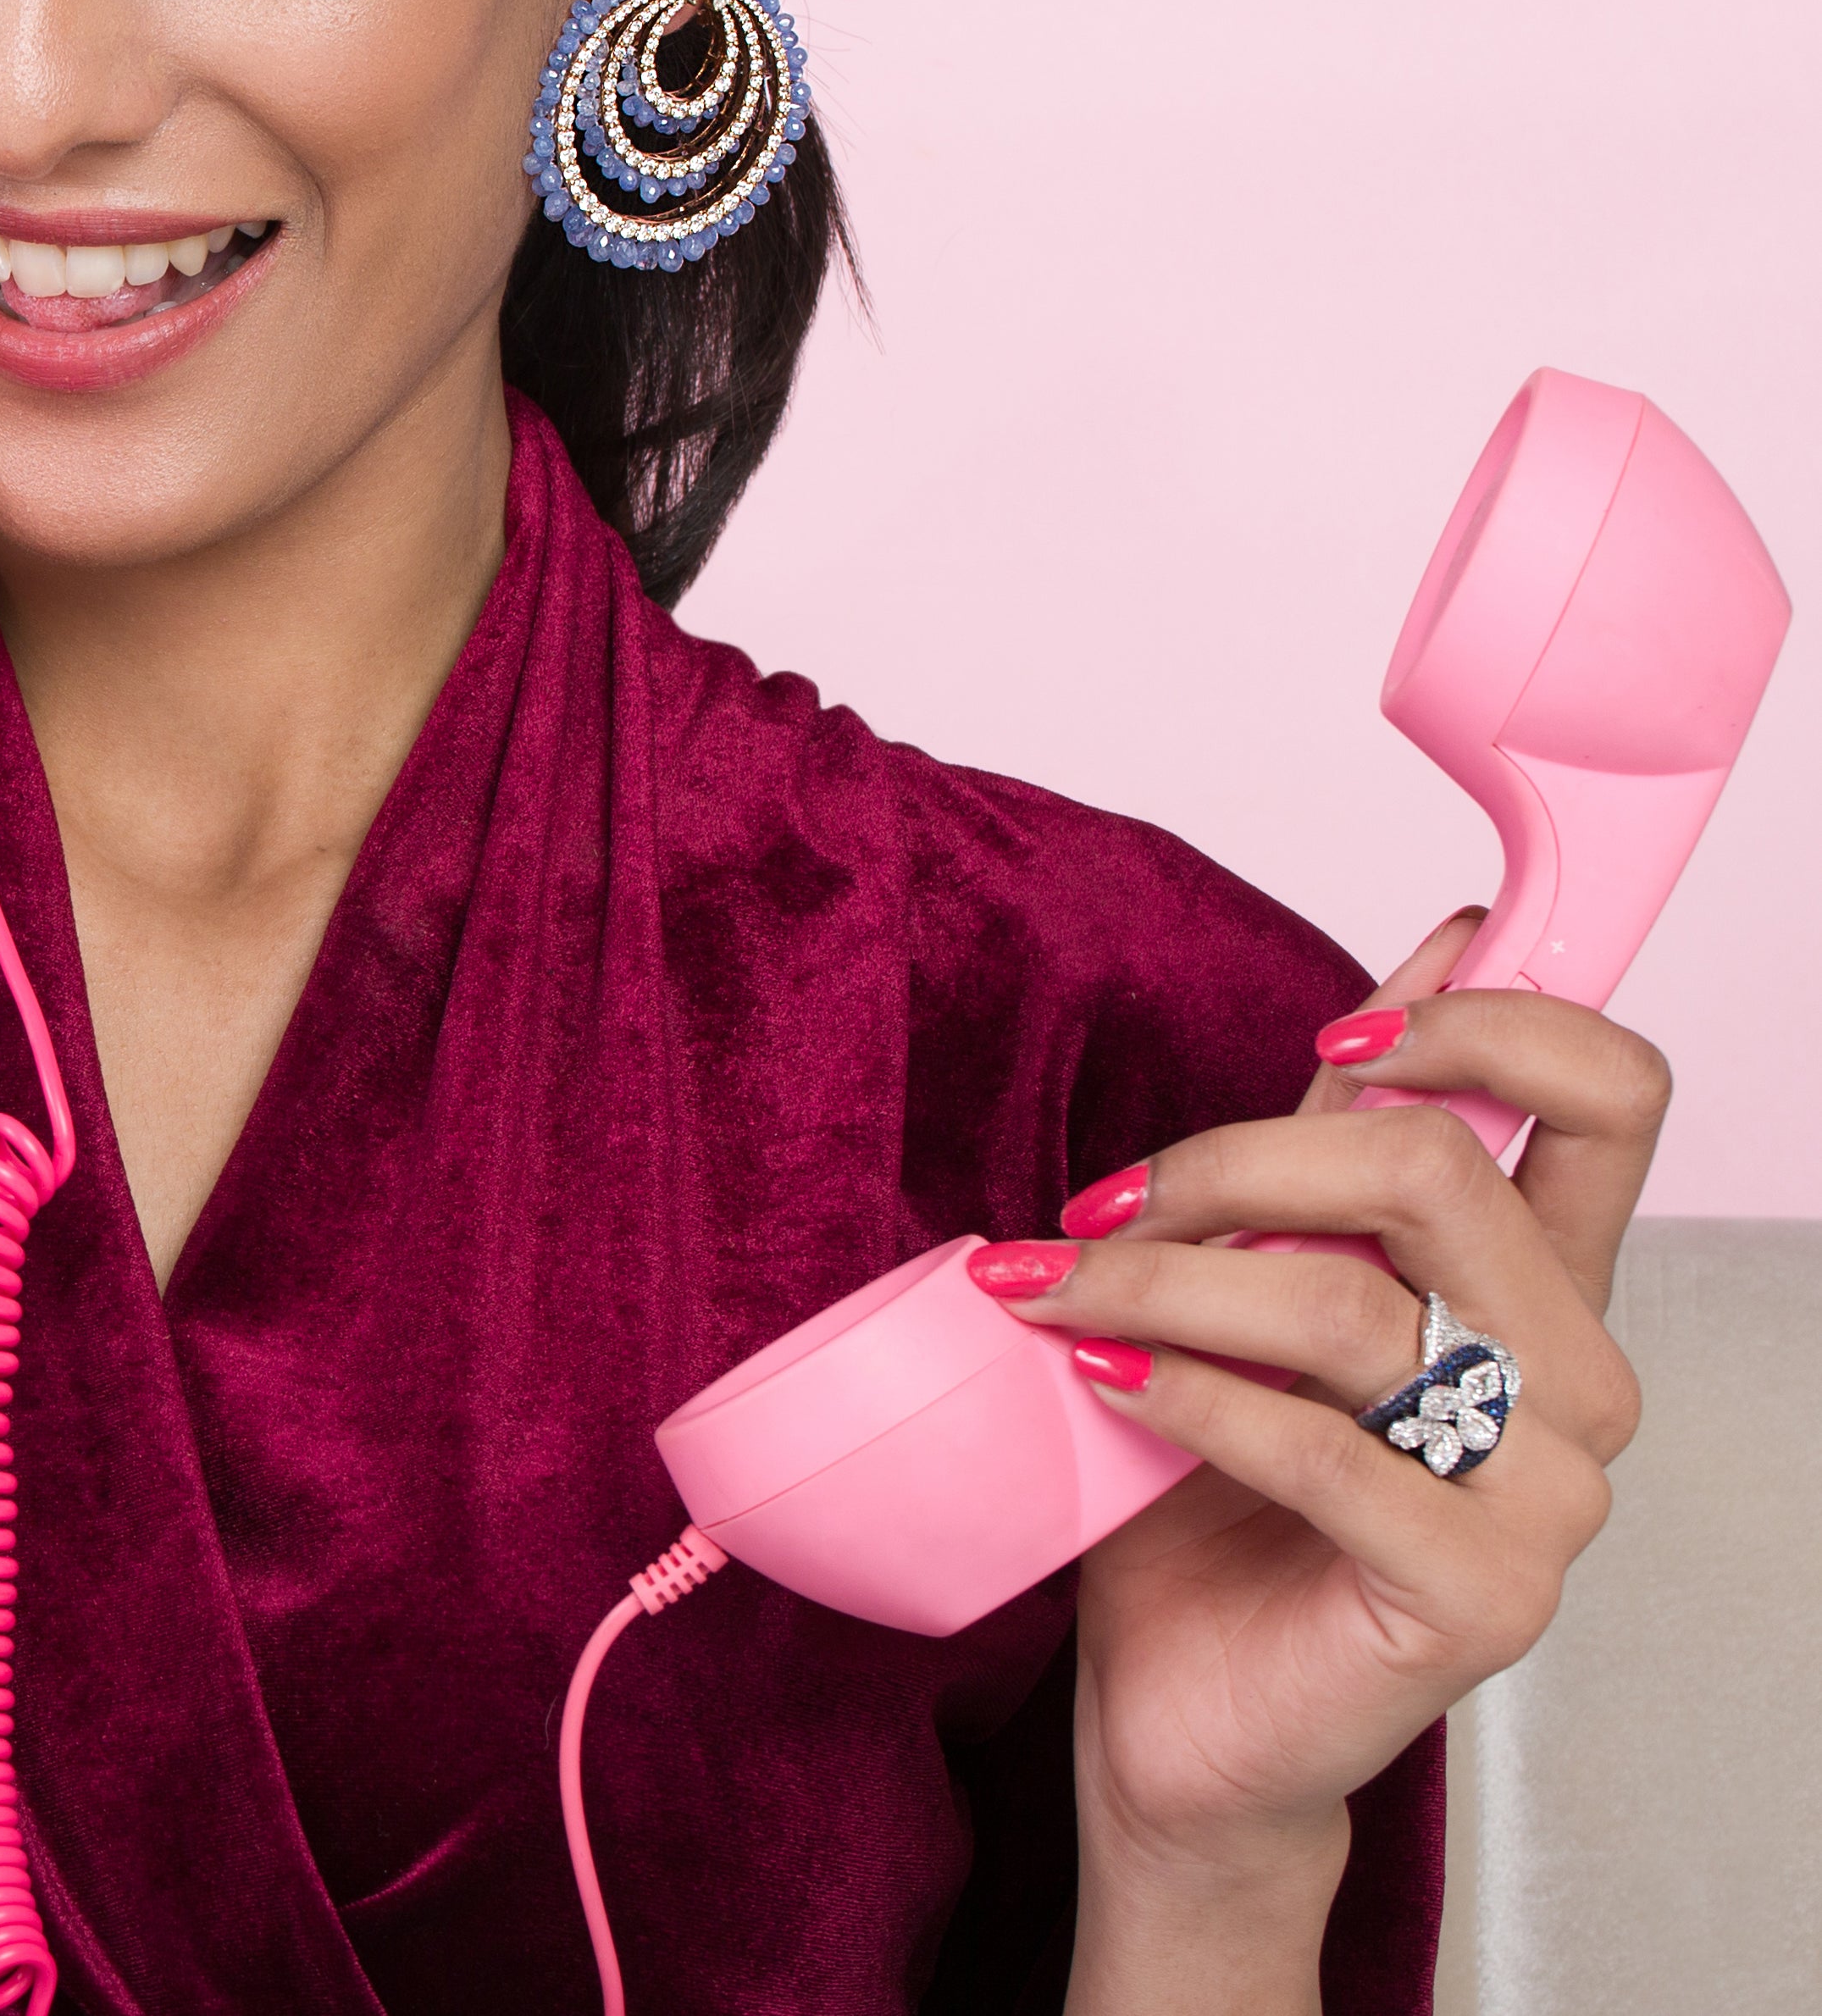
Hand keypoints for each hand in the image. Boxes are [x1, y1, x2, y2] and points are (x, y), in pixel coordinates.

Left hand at [963, 909, 1662, 2005]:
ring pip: (1349, 1306)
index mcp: (1546, 1286)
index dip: (1486, 1026)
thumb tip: (1425, 953)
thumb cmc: (1215, 1494)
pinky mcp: (1480, 1595)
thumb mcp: (1265, 1282)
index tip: (1331, 1049)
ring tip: (1046, 1292)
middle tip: (1100, 1203)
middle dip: (1232, 1165)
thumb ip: (1337, 1146)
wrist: (1181, 1704)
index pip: (1611, 1096)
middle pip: (1439, 1172)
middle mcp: (1576, 1381)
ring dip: (1161, 1282)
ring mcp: (1547, 1496)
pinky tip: (1097, 1380)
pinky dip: (1184, 1395)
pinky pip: (1320, 1449)